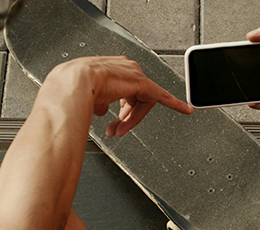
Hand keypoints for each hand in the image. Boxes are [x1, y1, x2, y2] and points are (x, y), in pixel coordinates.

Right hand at [46, 56, 193, 136]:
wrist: (74, 83)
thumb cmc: (73, 89)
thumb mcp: (87, 96)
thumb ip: (99, 102)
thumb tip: (101, 110)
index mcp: (110, 68)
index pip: (123, 90)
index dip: (123, 107)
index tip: (121, 119)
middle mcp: (124, 68)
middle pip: (134, 97)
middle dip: (125, 116)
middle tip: (116, 129)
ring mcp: (133, 74)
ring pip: (142, 102)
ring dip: (131, 119)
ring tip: (119, 130)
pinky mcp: (142, 83)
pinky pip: (162, 96)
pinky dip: (175, 104)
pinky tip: (186, 110)